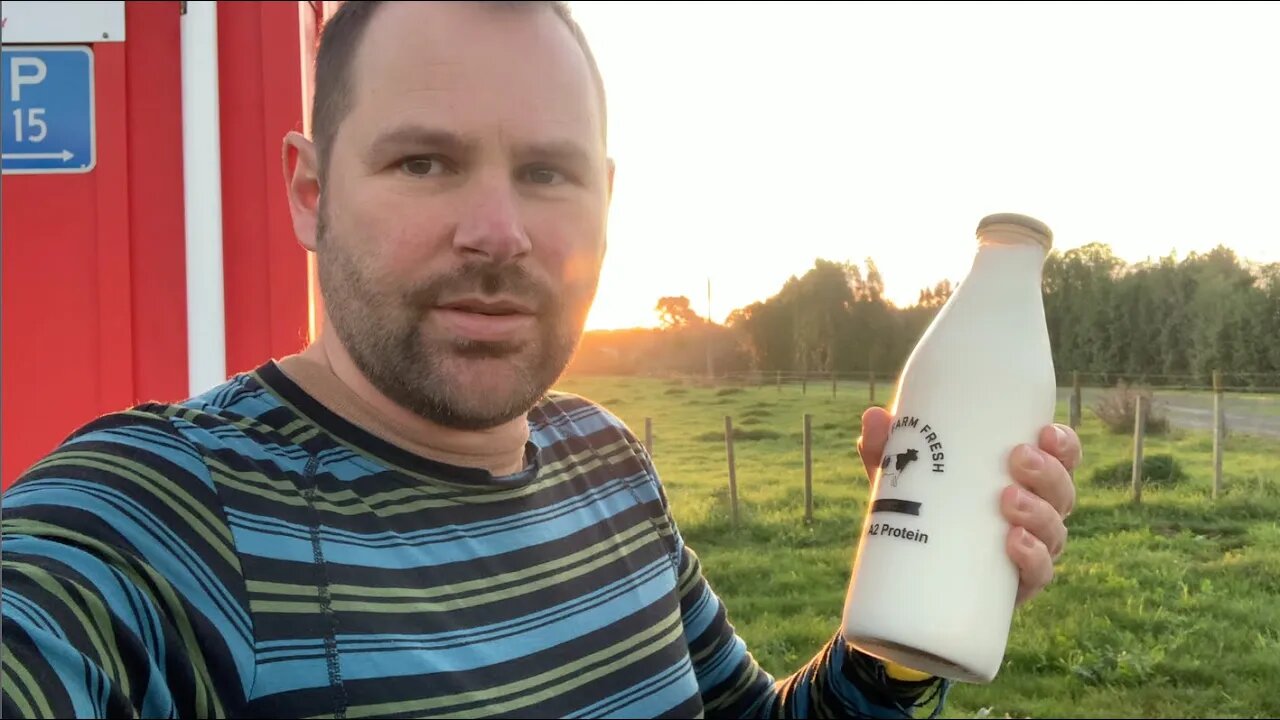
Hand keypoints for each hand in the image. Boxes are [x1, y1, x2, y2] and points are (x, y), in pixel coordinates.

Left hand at [856, 407, 1079, 606]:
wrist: (913, 584)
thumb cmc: (922, 512)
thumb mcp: (905, 480)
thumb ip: (889, 450)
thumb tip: (874, 417)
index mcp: (1022, 481)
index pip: (1060, 459)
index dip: (1065, 445)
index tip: (1046, 431)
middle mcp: (1035, 515)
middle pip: (1062, 492)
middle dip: (1048, 473)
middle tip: (1018, 459)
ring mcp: (1030, 552)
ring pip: (1056, 531)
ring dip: (1039, 513)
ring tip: (1008, 499)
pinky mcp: (1015, 587)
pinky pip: (1038, 574)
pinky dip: (1032, 558)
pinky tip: (1014, 543)